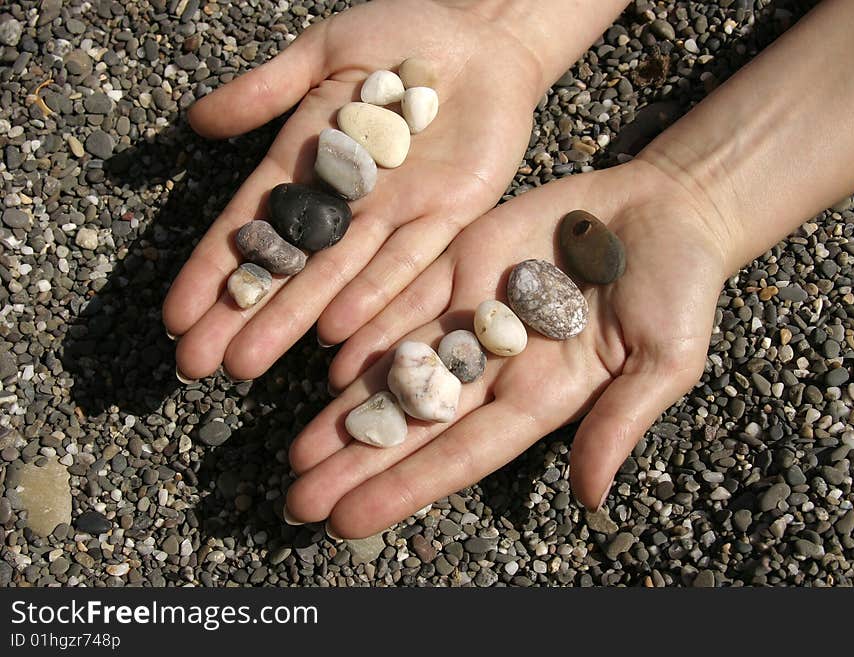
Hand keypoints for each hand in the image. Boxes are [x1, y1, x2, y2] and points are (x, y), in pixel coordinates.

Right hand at [163, 0, 555, 379]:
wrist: (485, 35)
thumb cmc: (404, 32)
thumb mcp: (326, 51)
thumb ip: (266, 89)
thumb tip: (196, 121)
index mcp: (309, 161)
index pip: (251, 224)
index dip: (212, 269)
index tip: (174, 316)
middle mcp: (347, 200)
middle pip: (287, 265)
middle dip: (242, 314)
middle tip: (197, 365)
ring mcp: (396, 212)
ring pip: (337, 276)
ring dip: (293, 319)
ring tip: (247, 364)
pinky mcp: (448, 214)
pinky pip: (407, 261)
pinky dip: (373, 296)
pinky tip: (334, 336)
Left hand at [284, 159, 734, 536]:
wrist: (666, 208)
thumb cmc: (681, 288)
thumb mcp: (666, 360)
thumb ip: (621, 422)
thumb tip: (590, 500)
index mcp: (543, 396)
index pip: (464, 452)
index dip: (407, 486)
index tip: (349, 521)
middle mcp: (497, 364)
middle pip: (417, 421)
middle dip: (358, 462)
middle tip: (298, 500)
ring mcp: (476, 313)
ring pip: (399, 368)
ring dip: (347, 410)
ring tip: (298, 452)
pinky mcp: (464, 261)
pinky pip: (407, 297)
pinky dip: (369, 328)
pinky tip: (327, 363)